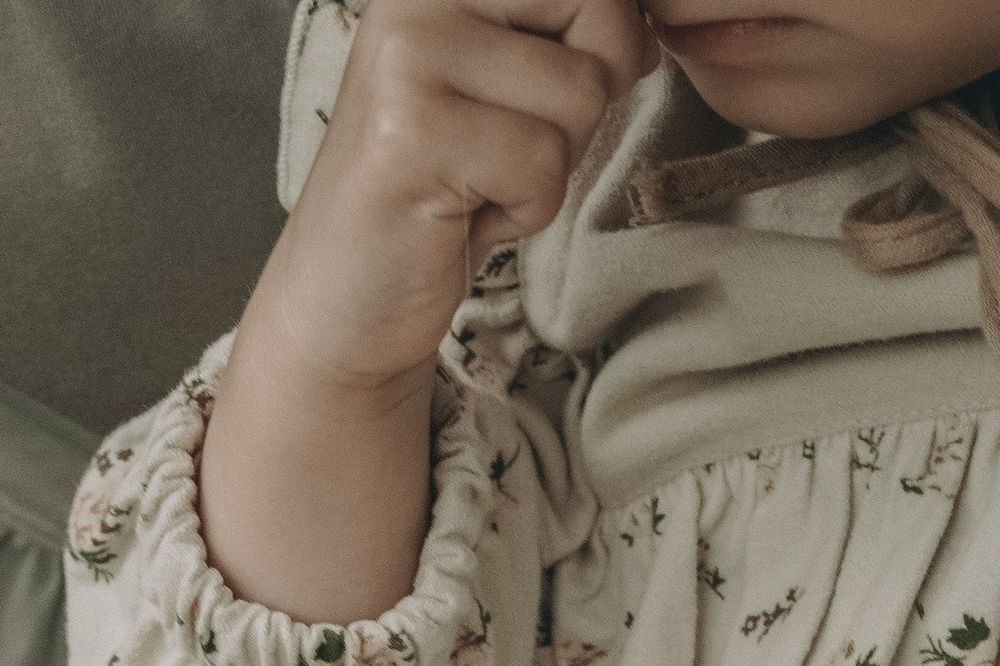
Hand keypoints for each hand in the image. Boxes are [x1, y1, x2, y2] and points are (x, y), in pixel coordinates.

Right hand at [266, 0, 655, 393]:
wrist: (342, 303)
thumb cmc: (439, 190)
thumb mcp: (508, 79)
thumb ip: (567, 26)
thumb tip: (657, 20)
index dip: (603, 46)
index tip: (532, 98)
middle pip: (603, 18)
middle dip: (579, 104)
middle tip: (501, 146)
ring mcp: (410, 56)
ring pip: (580, 97)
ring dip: (547, 166)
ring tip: (476, 181)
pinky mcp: (413, 133)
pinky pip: (543, 166)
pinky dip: (522, 211)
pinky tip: (462, 215)